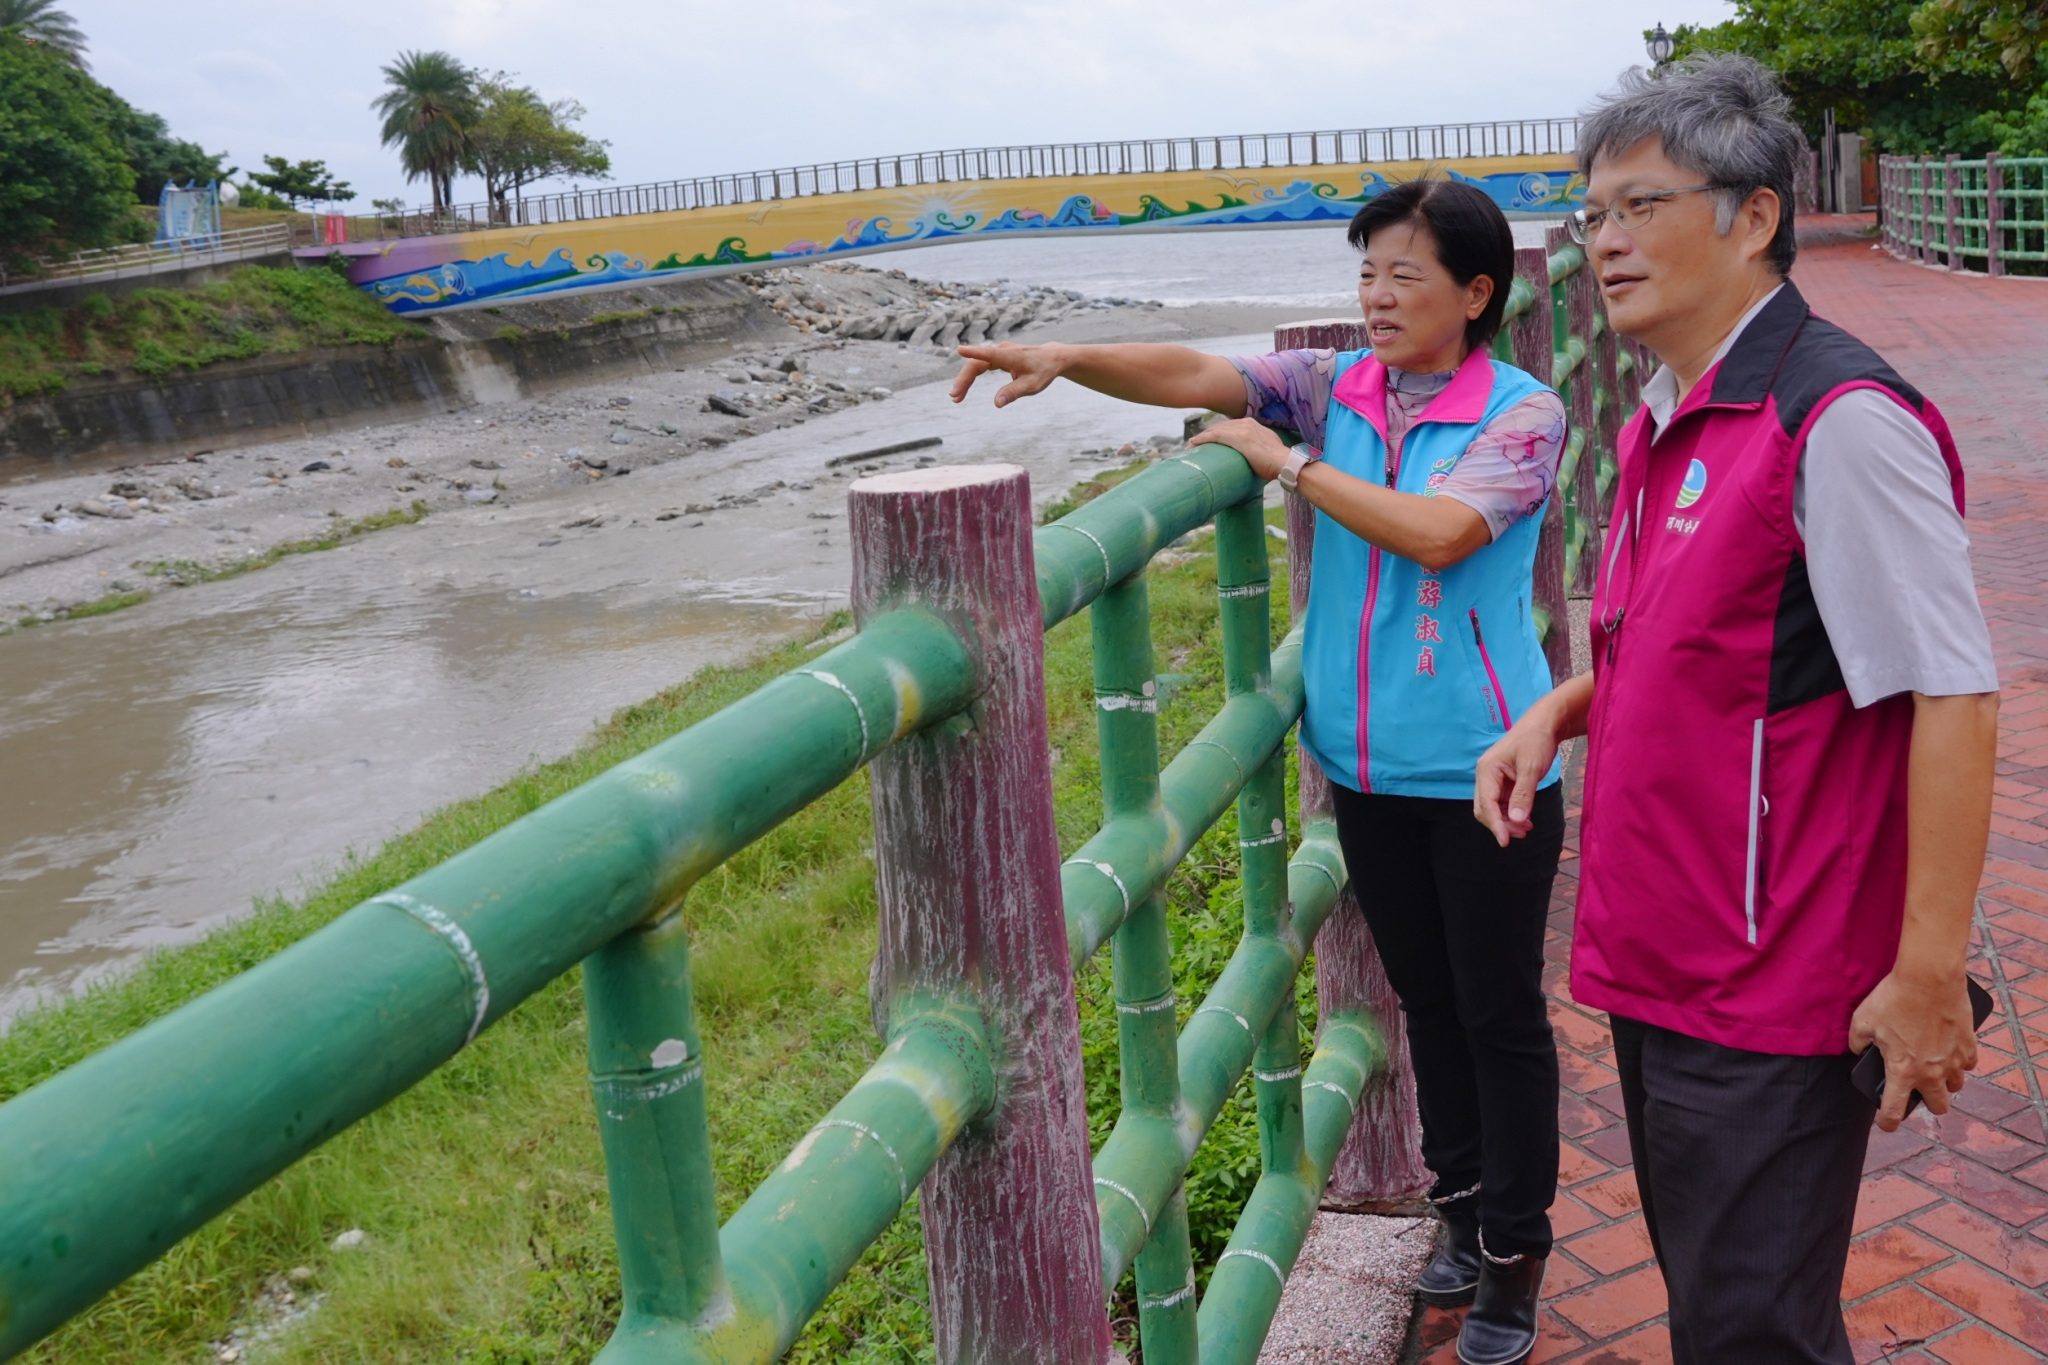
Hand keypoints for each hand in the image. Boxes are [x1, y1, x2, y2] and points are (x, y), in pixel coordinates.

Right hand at [950, 342, 1064, 406]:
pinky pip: (980, 366)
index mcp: (1011, 356)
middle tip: (955, 397)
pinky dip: (971, 377)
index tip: (960, 350)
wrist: (1052, 358)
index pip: (989, 354)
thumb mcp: (1032, 386)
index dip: (974, 352)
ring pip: (976, 365)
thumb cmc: (1043, 371)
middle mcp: (1002, 351)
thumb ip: (1014, 393)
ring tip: (956, 398)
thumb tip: (996, 403)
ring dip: (965, 380)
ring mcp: (998, 352)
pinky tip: (963, 389)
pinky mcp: (997, 356)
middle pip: (977, 363)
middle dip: (964, 379)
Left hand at [1186, 416, 1290, 479]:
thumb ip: (1260, 451)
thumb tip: (1257, 462)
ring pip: (1215, 430)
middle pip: (1221, 426)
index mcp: (1253, 425)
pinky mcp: (1236, 438)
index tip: (1211, 439)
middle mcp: (1246, 424)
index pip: (1231, 426)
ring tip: (1192, 445)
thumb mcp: (1268, 451)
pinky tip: (1193, 443)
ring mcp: (1241, 429)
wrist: (1284, 463)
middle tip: (1197, 442)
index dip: (1220, 432)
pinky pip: (1214, 436)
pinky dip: (1202, 439)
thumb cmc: (1278, 463)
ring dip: (1202, 437)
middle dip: (1209, 434)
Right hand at [1474, 707, 1558, 846]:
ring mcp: (1494, 779)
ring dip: (1507, 821)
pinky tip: (1526, 820)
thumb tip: (1516, 820)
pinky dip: (1512, 814)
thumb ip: (1523, 795)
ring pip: (1493, 809)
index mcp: (1487, 770)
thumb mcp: (1531, 768)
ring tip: (1527, 829)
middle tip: (1523, 834)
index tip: (1505, 842)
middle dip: (1501, 824)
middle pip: (1485, 809)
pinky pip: (1503, 804)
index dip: (1495, 824)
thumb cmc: (1536, 741)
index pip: (1486, 804)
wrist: (1544, 725)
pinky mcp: (1504, 782)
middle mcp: (1486, 776)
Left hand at [1849, 969, 1978, 1130]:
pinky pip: (1968, 1064)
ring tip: (1935, 1069)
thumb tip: (1859, 1050)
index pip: (1894, 1109)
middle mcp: (1931, 1073)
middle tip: (1920, 1092)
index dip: (1888, 1122)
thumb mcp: (1862, 1020)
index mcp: (1902, 1071)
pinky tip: (1950, 1051)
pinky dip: (1960, 1061)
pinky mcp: (1969, 1046)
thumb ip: (1857, 1042)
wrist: (1929, 978)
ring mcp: (1954, 1061)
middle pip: (1938, 1106)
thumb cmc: (1893, 998)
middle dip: (1929, 1104)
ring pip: (1955, 1087)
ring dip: (1946, 1082)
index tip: (1886, 1125)